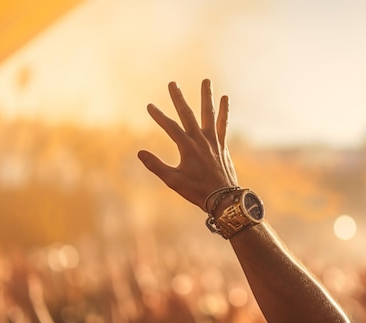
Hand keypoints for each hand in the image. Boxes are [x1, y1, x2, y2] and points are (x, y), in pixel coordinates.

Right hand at [137, 79, 236, 210]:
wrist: (223, 199)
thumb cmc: (197, 191)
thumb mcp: (173, 181)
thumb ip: (156, 166)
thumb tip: (140, 153)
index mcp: (187, 147)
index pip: (170, 127)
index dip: (159, 116)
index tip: (149, 106)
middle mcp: (201, 140)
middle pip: (188, 114)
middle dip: (179, 98)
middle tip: (172, 83)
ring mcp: (214, 141)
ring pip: (209, 114)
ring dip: (206, 97)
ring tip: (206, 80)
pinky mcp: (222, 145)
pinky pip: (223, 124)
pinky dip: (224, 111)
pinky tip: (225, 98)